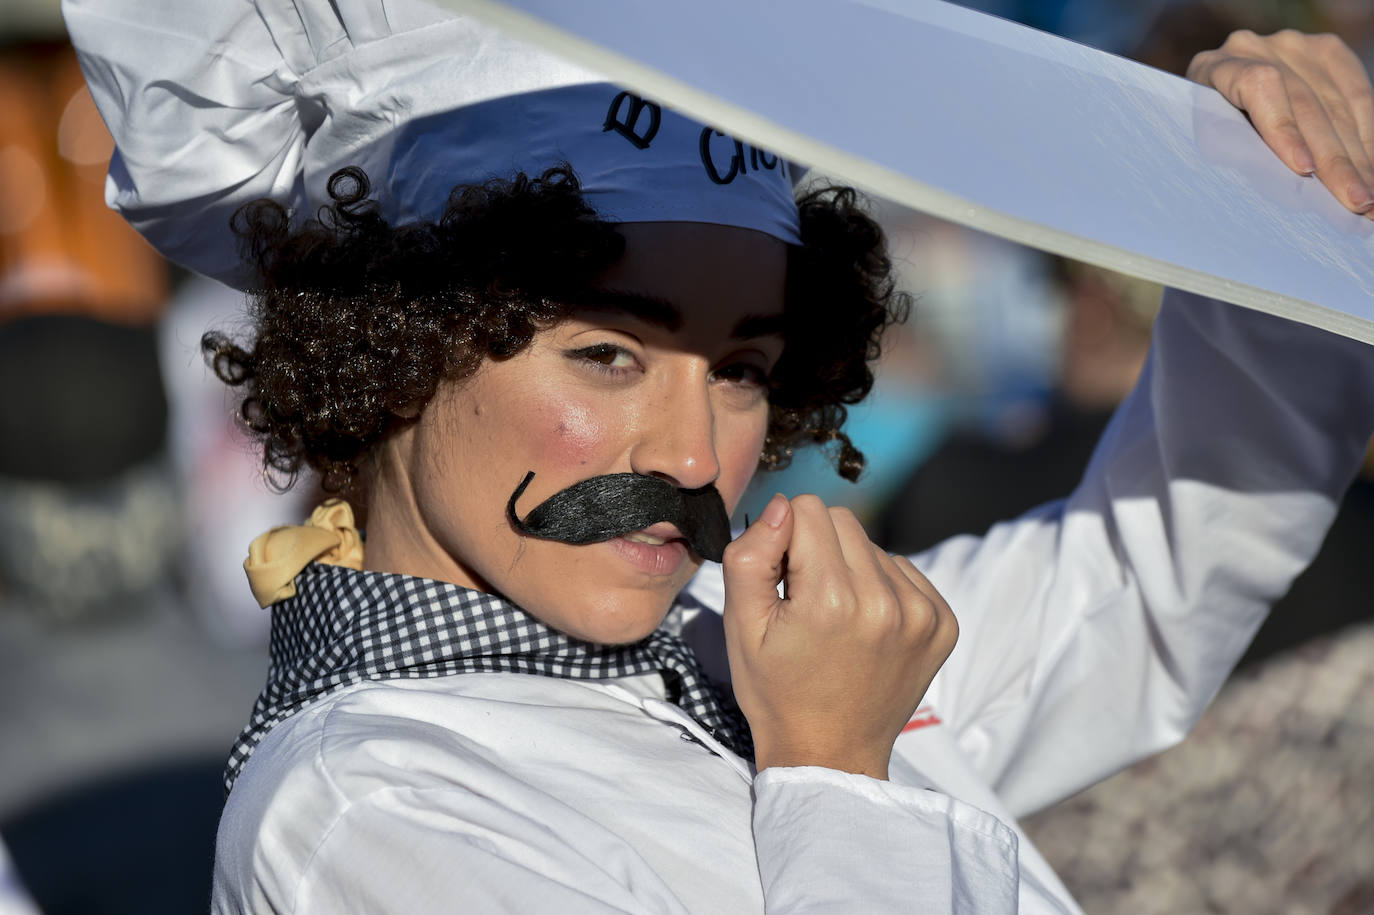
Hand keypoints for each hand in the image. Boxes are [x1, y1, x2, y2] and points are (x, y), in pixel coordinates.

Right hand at [721, 494, 956, 779]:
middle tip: (805, 601)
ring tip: (836, 620)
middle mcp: (886, 600)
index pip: (808, 509)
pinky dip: (881, 588)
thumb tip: (782, 506)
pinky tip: (864, 628)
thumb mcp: (741, 626)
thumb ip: (751, 555)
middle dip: (817, 548)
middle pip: (843, 521)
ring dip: (851, 569)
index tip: (781, 583)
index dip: (784, 539)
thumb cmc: (777, 692)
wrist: (829, 754)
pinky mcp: (944, 623)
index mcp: (832, 599)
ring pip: (874, 546)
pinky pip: (904, 571)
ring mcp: (923, 613)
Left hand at [1187, 30, 1373, 217]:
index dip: (1283, 130)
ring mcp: (1293, 45)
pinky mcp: (1326, 50)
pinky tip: (1370, 166)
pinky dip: (1367, 133)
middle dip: (1335, 160)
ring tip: (1367, 194)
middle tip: (1355, 202)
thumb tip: (1289, 183)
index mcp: (1214, 67)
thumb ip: (1237, 152)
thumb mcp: (1208, 144)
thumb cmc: (1208, 133)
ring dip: (1358, 154)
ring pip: (1336, 103)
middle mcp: (1254, 47)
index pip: (1258, 87)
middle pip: (1304, 104)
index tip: (1304, 170)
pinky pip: (1357, 92)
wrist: (1217, 96)